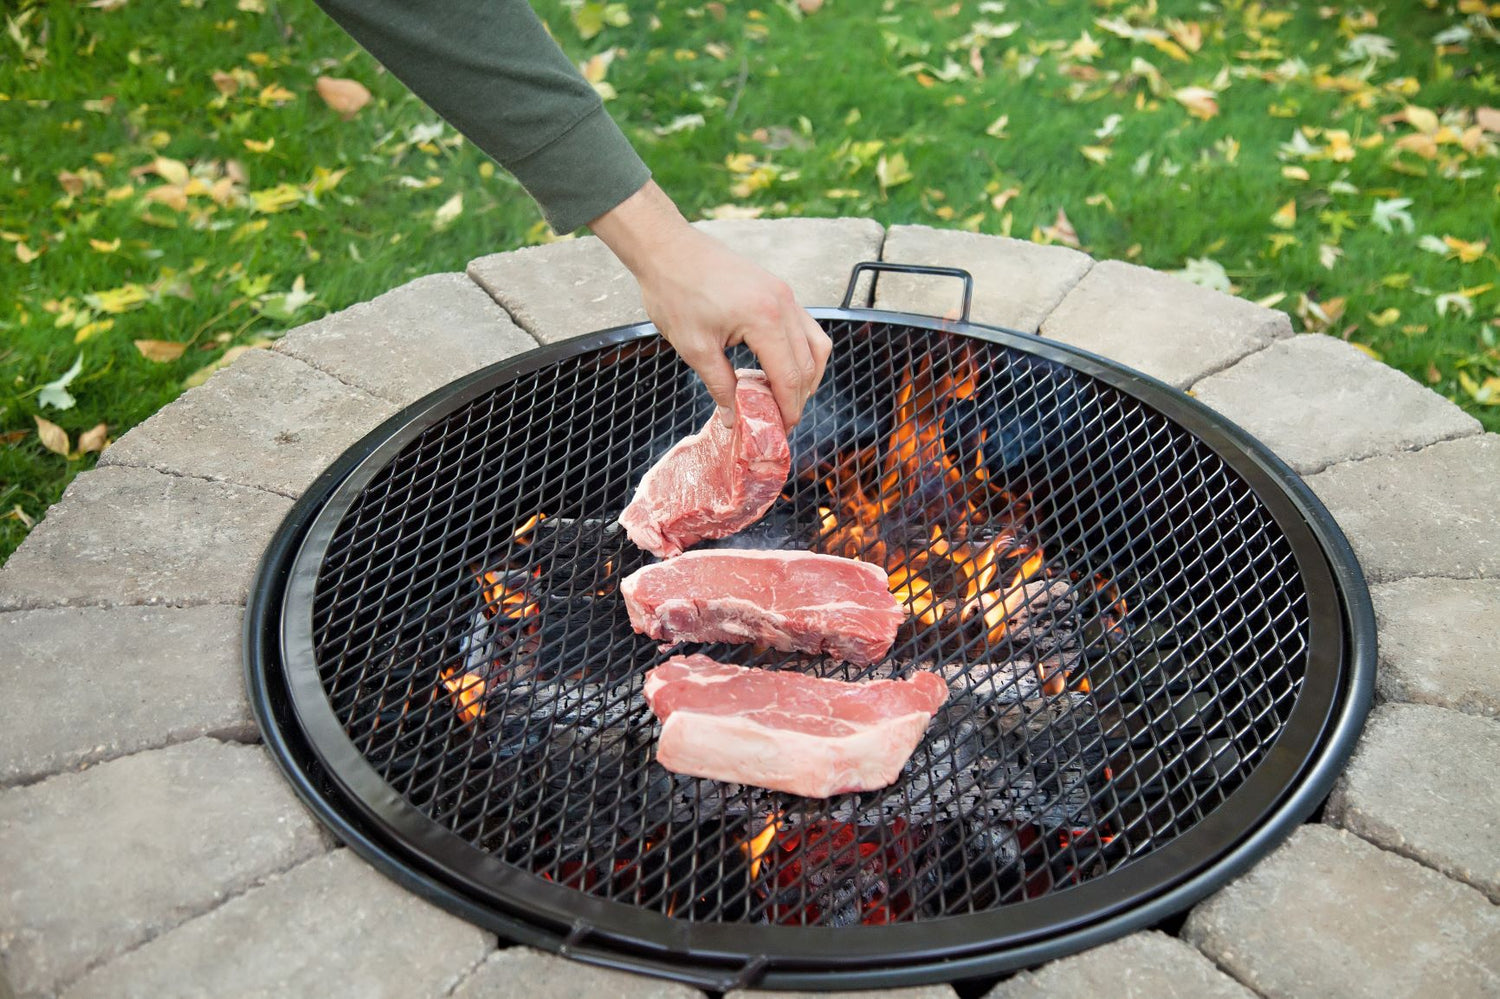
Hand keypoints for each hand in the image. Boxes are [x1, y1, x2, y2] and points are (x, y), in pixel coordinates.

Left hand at [589, 181, 831, 426]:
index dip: (788, 408)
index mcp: (765, 319)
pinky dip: (800, 352)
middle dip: (799, 397)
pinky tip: (779, 366)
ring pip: (815, 343)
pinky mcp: (778, 288)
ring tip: (785, 397)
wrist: (668, 249)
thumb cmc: (676, 292)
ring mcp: (784, 294)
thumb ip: (720, 386)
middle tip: (781, 420)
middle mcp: (784, 304)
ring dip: (806, 375)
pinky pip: (804, 326)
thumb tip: (735, 417)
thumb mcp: (695, 348)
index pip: (789, 376)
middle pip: (808, 363)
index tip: (781, 430)